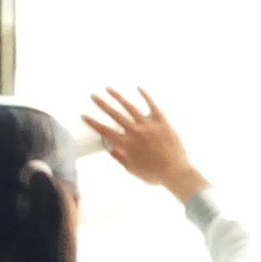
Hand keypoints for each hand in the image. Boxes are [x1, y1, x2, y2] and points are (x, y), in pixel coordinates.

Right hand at [86, 86, 204, 197]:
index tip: (84, 115)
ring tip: (109, 89)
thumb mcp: (132, 169)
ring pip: (130, 107)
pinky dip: (145, 96)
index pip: (105, 131)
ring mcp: (149, 125)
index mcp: (126, 144)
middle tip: (93, 96)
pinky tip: (138, 88)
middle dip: (102, 104)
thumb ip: (119, 157)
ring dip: (118, 97)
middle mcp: (135, 131)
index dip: (93, 123)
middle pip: (115, 114)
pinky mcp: (162, 122)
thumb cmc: (154, 174)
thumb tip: (110, 149)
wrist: (176, 171)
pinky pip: (152, 105)